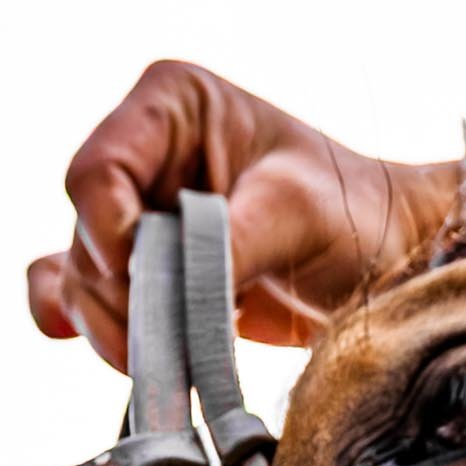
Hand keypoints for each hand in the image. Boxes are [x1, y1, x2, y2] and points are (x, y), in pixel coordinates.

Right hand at [27, 63, 463, 366]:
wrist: (386, 267)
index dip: (106, 234)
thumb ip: (223, 247)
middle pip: (85, 236)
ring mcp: (142, 218)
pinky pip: (79, 298)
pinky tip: (108, 351)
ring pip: (83, 279)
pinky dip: (86, 328)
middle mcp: (147, 156)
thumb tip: (162, 298)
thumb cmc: (354, 215)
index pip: (98, 171)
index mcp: (174, 107)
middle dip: (119, 298)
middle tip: (168, 343)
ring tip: (175, 359)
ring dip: (115, 330)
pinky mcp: (147, 275)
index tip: (140, 283)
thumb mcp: (293, 214)